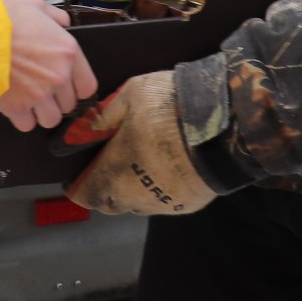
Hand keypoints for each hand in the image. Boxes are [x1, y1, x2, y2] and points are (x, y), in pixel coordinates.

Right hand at [0, 0, 95, 131]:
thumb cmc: (3, 17)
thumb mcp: (34, 4)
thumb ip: (54, 15)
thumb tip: (62, 21)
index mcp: (68, 52)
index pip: (87, 86)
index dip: (77, 88)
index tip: (67, 87)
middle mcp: (58, 76)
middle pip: (68, 105)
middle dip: (55, 99)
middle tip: (40, 89)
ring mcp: (39, 95)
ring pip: (51, 120)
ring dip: (41, 112)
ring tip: (28, 100)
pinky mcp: (17, 108)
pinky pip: (27, 125)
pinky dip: (21, 118)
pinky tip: (14, 106)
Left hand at [64, 72, 219, 216]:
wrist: (224, 123)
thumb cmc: (172, 106)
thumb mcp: (131, 95)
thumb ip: (104, 116)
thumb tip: (84, 128)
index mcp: (115, 171)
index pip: (86, 194)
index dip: (78, 188)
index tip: (77, 180)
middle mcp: (135, 196)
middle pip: (111, 203)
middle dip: (105, 189)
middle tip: (110, 167)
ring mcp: (162, 204)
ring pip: (137, 204)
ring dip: (133, 190)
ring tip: (140, 164)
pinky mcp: (186, 205)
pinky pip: (163, 202)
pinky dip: (159, 190)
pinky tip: (166, 169)